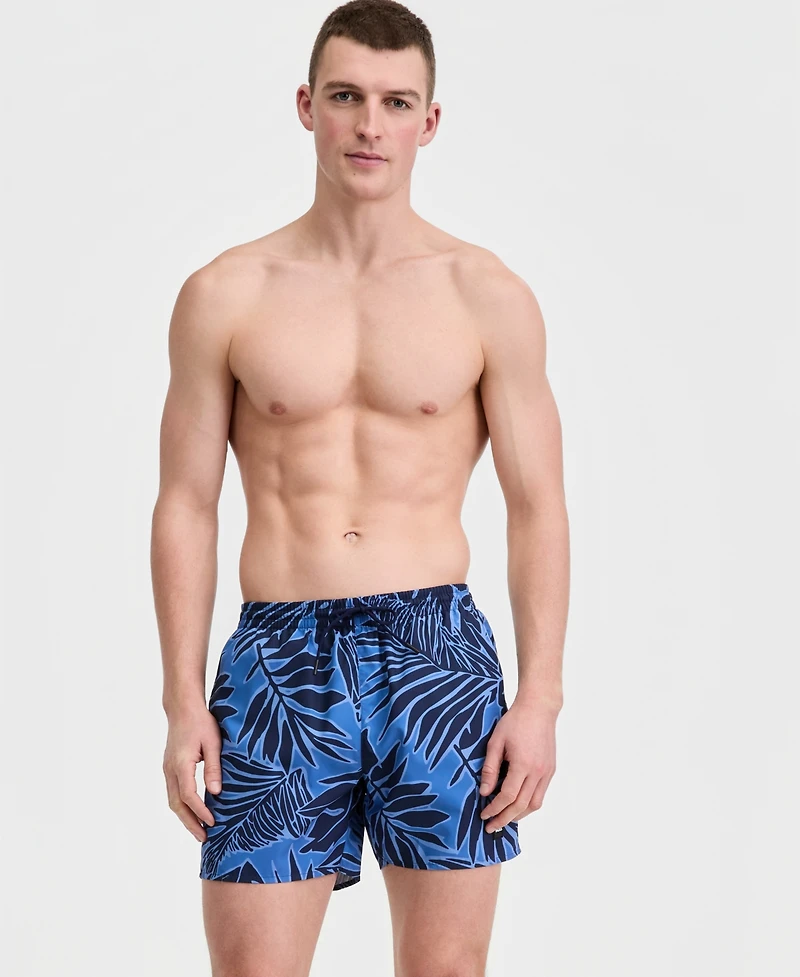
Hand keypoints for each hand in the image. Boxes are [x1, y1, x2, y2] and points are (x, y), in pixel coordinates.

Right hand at [163, 705, 221, 842]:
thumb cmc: (200, 722)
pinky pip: (173, 792)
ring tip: (199, 830)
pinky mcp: (169, 768)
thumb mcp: (213, 742)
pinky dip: (182, 806)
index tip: (213, 822)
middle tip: (204, 838)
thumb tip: (217, 792)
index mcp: (181, 764)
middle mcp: (170, 770)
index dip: (200, 811)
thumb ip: (214, 767)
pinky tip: (193, 811)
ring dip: (185, 817)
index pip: (189, 795)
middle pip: (177, 804)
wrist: (182, 708)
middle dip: (190, 823)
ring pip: (173, 800)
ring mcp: (167, 769)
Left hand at [478, 697, 557, 832]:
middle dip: (505, 819)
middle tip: (491, 827)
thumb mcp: (496, 741)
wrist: (539, 709)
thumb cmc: (515, 721)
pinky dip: (529, 804)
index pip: (508, 796)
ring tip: (504, 819)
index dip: (495, 809)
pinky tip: (518, 804)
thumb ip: (490, 768)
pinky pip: (541, 794)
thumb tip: (484, 792)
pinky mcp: (551, 770)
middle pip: (521, 806)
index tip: (484, 815)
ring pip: (534, 804)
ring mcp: (547, 772)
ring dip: (519, 815)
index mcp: (523, 764)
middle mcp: (538, 772)